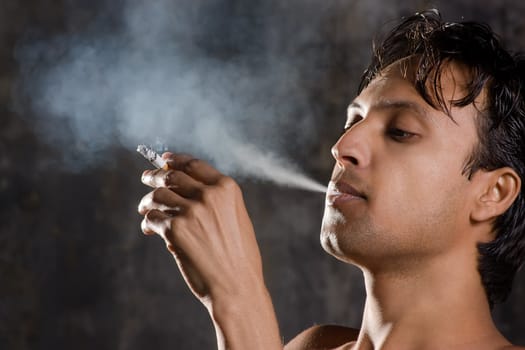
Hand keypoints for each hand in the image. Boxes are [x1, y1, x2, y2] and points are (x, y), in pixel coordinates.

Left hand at [138, 153, 263, 304]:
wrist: (236, 286)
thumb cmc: (239, 257)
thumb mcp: (236, 219)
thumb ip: (216, 201)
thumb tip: (183, 191)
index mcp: (227, 189)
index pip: (194, 165)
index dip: (175, 159)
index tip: (164, 159)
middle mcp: (209, 195)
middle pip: (172, 176)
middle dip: (155, 175)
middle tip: (147, 178)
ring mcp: (191, 211)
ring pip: (158, 195)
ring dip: (148, 201)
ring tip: (144, 209)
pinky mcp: (175, 229)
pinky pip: (152, 218)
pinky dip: (148, 223)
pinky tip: (149, 229)